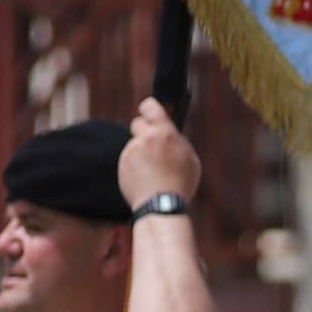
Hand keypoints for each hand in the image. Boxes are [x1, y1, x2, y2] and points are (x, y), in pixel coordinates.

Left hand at [119, 98, 202, 215]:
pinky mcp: (122, 164)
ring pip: (134, 145)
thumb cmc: (180, 182)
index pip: (150, 107)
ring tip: (153, 171)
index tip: (148, 109)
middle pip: (137, 123)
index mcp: (165, 133)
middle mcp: (146, 139)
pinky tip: (144, 178)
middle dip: (143, 130)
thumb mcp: (188, 157)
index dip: (148, 108)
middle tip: (151, 142)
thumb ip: (175, 141)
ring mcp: (131, 152)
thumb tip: (168, 132)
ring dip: (141, 153)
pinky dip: (134, 166)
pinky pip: (129, 160)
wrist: (161, 204)